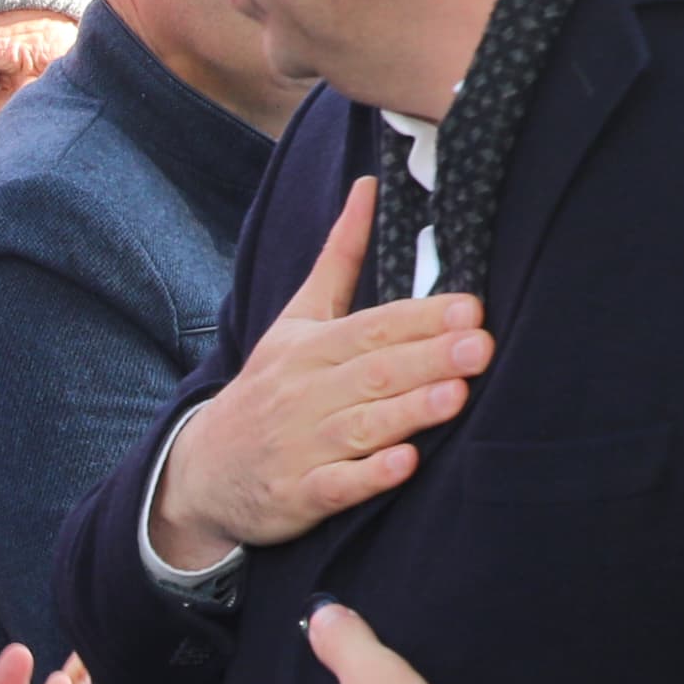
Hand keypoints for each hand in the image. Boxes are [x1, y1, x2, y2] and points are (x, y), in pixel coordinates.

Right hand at [150, 179, 492, 568]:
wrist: (204, 470)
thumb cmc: (269, 388)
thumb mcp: (297, 319)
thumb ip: (339, 258)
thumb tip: (368, 187)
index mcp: (309, 348)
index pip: (372, 328)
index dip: (421, 318)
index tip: (470, 308)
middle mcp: (303, 393)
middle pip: (372, 372)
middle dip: (427, 359)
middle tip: (480, 347)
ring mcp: (299, 447)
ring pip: (360, 426)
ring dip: (409, 412)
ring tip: (457, 395)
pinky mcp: (298, 497)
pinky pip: (336, 487)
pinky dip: (368, 476)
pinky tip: (404, 464)